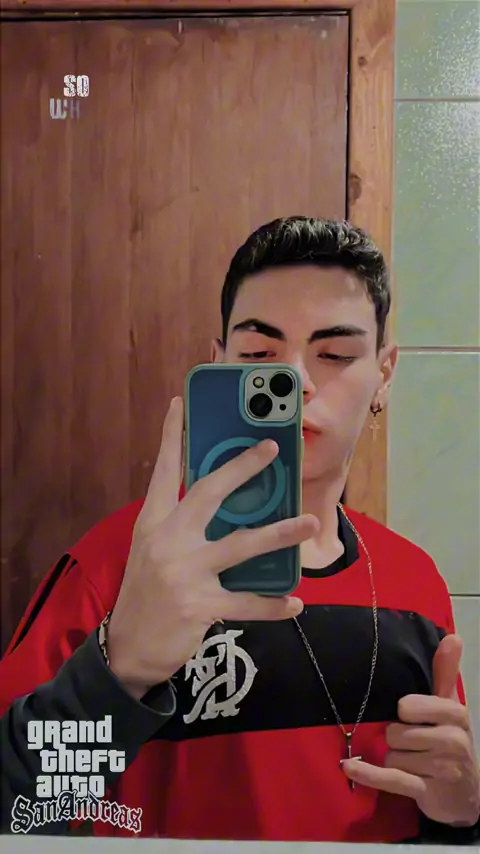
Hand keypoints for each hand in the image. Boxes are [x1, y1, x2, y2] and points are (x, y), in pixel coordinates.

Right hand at [107, 397, 317, 699]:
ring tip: (310, 523)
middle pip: (208, 494)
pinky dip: (273, 605)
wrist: (128, 649)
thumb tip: (226, 501)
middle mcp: (167, 542)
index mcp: (153, 523)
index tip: (179, 403)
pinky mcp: (199, 606)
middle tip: (271, 448)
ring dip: (280, 534)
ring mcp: (183, 574)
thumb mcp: (154, 551)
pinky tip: (294, 602)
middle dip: (242, 468)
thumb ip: (181, 525)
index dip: (171, 436)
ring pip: (240, 545)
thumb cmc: (147, 593)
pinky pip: (246, 603)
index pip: (162, 471)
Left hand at [342, 634, 479, 825]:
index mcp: (455, 714)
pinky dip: (369, 774)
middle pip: (395, 732)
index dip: (404, 711)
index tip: (411, 715)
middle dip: (397, 738)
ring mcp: (440, 768)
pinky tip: (349, 767)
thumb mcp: (450, 706)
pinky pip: (390, 778)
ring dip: (395, 759)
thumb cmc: (451, 741)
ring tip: (414, 762)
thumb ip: (445, 672)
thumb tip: (453, 636)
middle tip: (414, 743)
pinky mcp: (425, 791)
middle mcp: (451, 740)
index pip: (408, 705)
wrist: (466, 793)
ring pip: (391, 755)